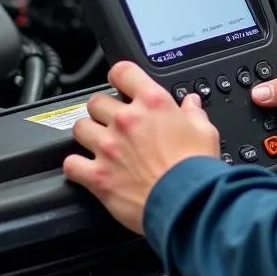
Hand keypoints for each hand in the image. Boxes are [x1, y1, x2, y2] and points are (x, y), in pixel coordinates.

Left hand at [64, 61, 219, 232]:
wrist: (186, 203)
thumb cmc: (196, 168)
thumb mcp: (205, 132)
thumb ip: (194, 113)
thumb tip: (191, 103)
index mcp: (152, 103)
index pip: (123, 72)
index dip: (120, 76)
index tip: (120, 83)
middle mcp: (126, 120)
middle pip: (96, 101)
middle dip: (103, 110)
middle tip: (114, 121)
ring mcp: (108, 147)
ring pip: (80, 127)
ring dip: (88, 134)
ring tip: (98, 143)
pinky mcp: (97, 176)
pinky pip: (71, 164)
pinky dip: (76, 167)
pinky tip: (85, 168)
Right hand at [251, 27, 276, 160]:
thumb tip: (260, 92)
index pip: (276, 42)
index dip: (257, 52)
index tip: (236, 64)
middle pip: (271, 74)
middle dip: (258, 85)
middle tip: (243, 94)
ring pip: (276, 101)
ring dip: (268, 109)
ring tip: (253, 113)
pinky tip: (270, 131)